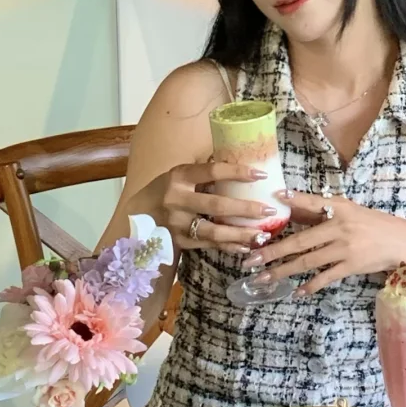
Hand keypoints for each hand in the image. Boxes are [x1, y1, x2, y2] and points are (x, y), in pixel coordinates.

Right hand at [134, 161, 279, 255]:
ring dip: (240, 233)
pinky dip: (228, 246)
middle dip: (245, 209)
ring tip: (263, 235)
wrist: (136, 217)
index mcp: (178, 176)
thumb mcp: (180, 175)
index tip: (261, 174)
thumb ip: (205, 172)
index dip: (237, 172)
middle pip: (216, 205)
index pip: (212, 171)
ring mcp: (176, 223)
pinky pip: (207, 244)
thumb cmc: (166, 190)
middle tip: (269, 210)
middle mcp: (176, 199)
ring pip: (213, 230)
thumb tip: (242, 160)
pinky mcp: (178, 241)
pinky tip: (245, 246)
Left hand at [252, 192, 405, 295]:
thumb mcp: (349, 210)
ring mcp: (345, 249)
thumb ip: (321, 210)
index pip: (313, 204)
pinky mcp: (351, 266)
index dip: (295, 200)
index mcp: (339, 210)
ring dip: (283, 271)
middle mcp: (340, 228)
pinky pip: (326, 277)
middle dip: (273, 251)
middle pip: (301, 240)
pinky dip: (310, 285)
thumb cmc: (372, 224)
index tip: (274, 197)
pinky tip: (296, 291)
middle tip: (250, 259)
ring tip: (263, 278)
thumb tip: (290, 205)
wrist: (401, 242)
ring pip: (308, 261)